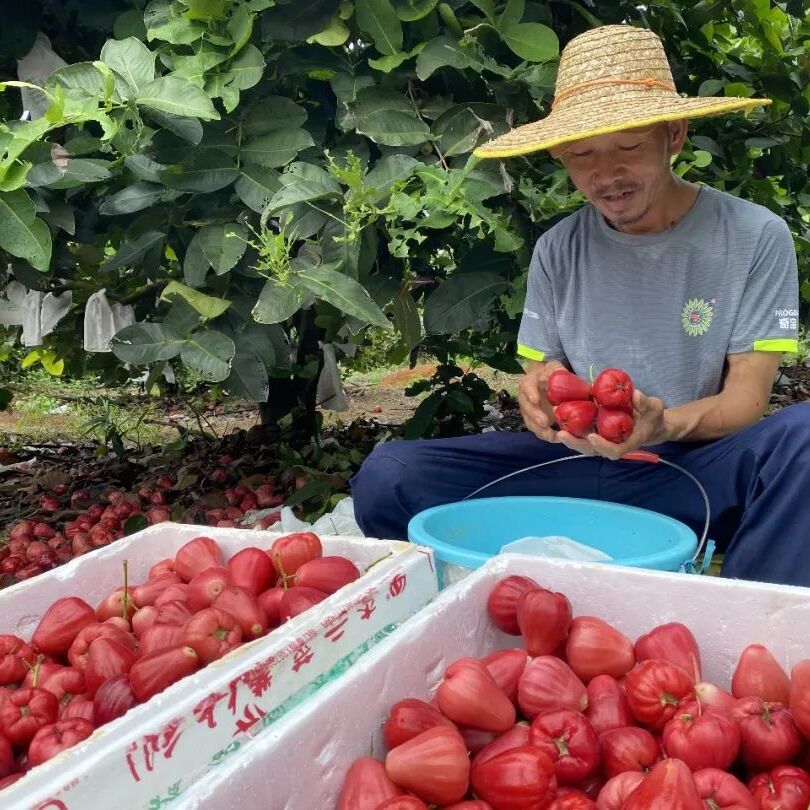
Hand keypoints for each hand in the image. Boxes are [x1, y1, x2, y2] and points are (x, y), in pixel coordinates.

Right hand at [517, 362, 565, 442]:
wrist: (544, 381)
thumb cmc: (551, 374)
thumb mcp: (555, 369)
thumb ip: (563, 375)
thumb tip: (585, 388)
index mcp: (529, 382)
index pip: (527, 386)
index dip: (530, 393)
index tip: (536, 400)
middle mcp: (525, 398)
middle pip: (527, 408)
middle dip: (535, 415)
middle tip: (545, 422)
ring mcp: (528, 411)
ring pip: (530, 422)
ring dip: (540, 429)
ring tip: (551, 436)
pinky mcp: (534, 421)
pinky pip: (537, 430)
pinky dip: (546, 435)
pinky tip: (557, 438)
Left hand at [556, 389, 670, 459]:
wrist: (650, 423)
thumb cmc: (653, 417)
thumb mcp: (654, 408)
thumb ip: (646, 403)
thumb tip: (635, 394)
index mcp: (627, 443)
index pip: (614, 451)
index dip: (602, 446)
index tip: (591, 436)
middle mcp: (612, 444)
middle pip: (591, 450)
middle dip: (575, 443)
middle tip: (561, 433)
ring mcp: (602, 440)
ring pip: (583, 443)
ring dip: (568, 436)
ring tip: (555, 421)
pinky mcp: (596, 432)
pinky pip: (581, 433)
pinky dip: (571, 426)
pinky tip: (559, 412)